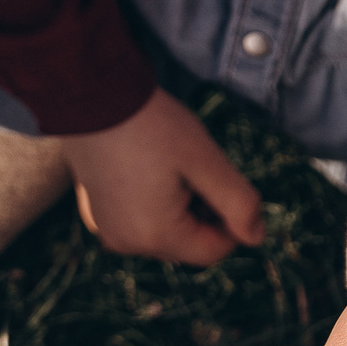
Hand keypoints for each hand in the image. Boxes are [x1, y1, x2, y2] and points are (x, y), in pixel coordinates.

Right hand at [57, 86, 264, 264]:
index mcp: (156, 236)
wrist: (89, 95)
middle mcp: (127, 244)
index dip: (232, 220)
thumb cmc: (152, 125)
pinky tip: (148, 167)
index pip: (214, 250)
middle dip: (203, 211)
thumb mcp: (206, 161)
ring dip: (181, 206)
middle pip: (190, 243)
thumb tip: (257, 238)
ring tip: (168, 164)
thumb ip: (239, 203)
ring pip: (167, 232)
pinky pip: (142, 221)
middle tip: (193, 166)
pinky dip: (156, 202)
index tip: (221, 178)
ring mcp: (108, 231)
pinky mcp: (98, 215)